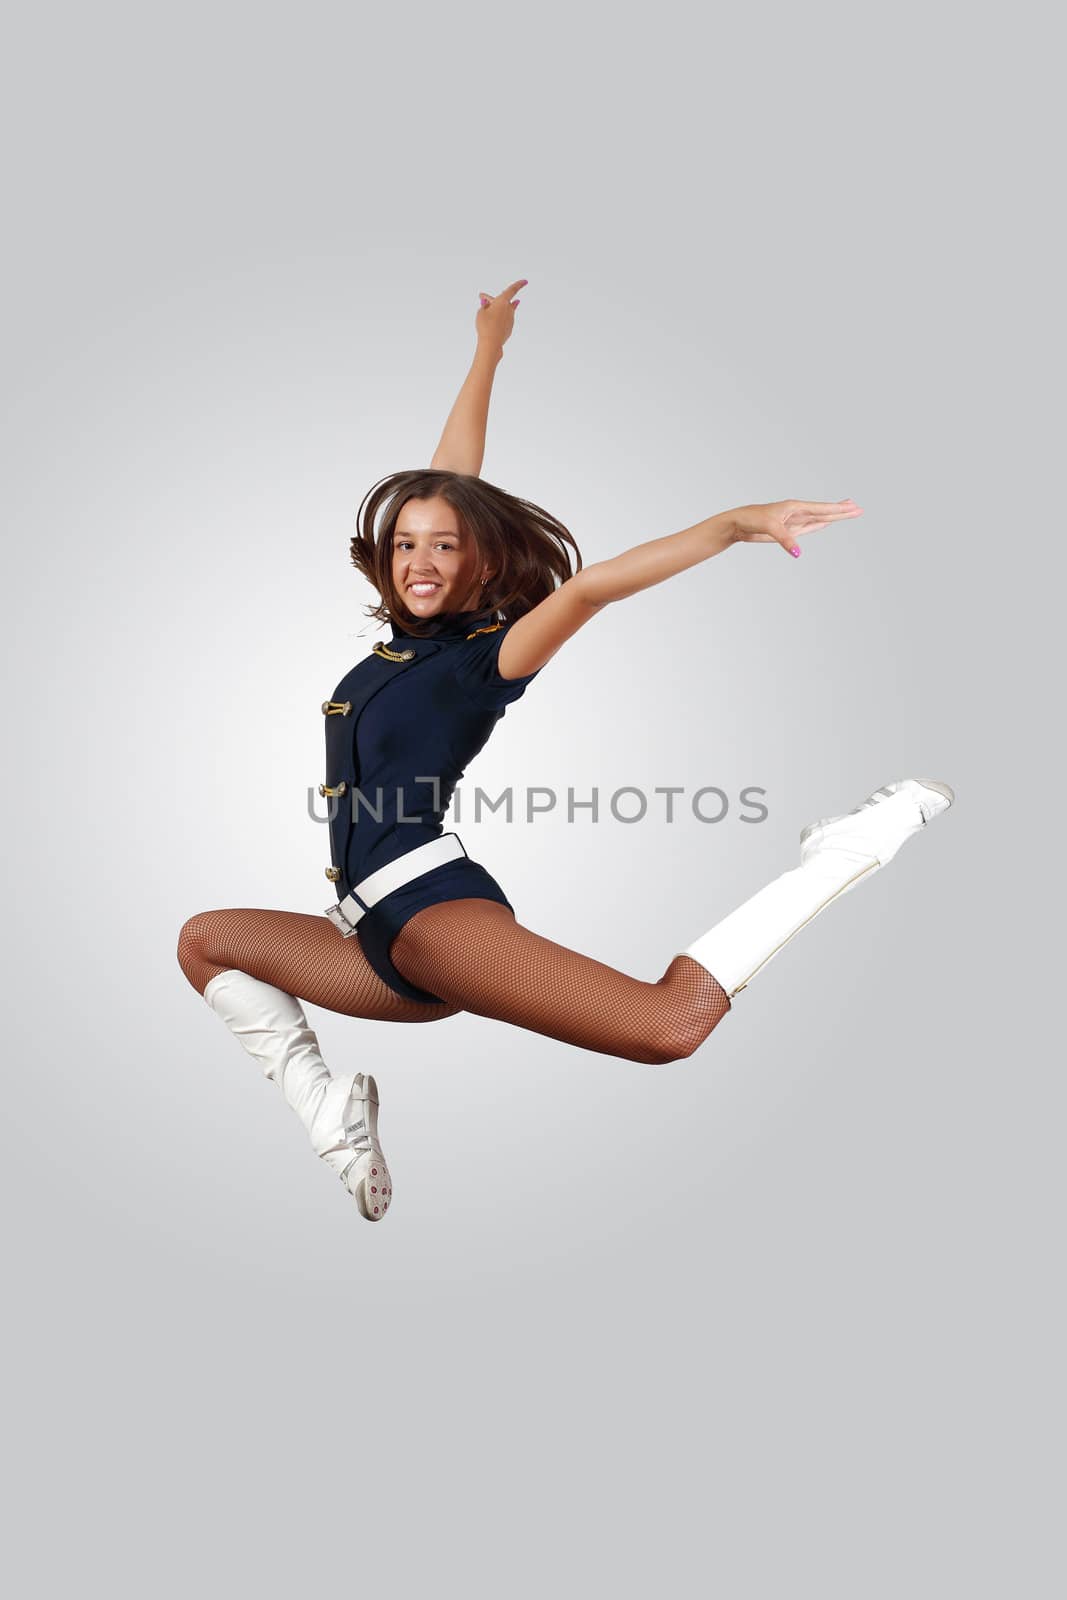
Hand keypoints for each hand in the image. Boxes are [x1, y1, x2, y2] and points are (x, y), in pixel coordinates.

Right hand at [475, 279, 527, 348]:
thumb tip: (487, 304)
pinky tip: (492, 321)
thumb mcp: (481, 312)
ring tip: (486, 310)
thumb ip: (484, 305)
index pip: (512, 290)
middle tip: (483, 298)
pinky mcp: (509, 328)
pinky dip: (498, 318)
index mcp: (503, 301)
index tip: (526, 281)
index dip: (519, 284)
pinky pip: (503, 320)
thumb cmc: (485, 326)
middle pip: (502, 301)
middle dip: (492, 300)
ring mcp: (510, 319)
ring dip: (495, 309)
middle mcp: (509, 309)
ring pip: (503, 311)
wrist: (491, 343)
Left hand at [729, 498, 863, 557]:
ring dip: (833, 516)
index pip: (822, 508)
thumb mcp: (770, 528)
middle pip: (824, 512)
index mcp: (795, 507)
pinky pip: (808, 527)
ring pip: (818, 519)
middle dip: (841, 511)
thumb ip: (785, 539)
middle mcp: (796, 512)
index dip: (838, 509)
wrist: (738, 524)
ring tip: (847, 511)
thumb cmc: (751, 519)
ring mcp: (793, 521)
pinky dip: (819, 524)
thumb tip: (797, 554)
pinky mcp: (788, 530)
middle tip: (858, 508)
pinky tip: (826, 521)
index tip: (853, 507)